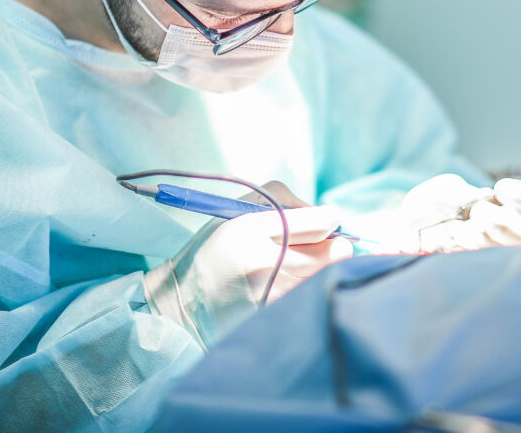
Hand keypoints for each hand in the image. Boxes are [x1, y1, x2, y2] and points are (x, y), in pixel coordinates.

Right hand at [143, 182, 352, 343]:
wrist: (185, 301)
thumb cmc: (216, 250)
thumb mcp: (240, 214)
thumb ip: (286, 205)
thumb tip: (330, 219)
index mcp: (253, 228)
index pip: (322, 223)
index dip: (331, 221)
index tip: (327, 222)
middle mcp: (265, 261)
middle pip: (335, 253)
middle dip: (332, 247)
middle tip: (317, 246)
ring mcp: (274, 293)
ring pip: (328, 276)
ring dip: (321, 270)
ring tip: (294, 268)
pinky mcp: (278, 315)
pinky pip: (312, 296)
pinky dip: (308, 290)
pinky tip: (286, 288)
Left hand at [401, 174, 520, 252]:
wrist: (401, 224)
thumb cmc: (431, 203)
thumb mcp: (448, 187)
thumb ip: (465, 193)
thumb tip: (483, 199)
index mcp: (502, 209)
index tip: (502, 186)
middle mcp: (495, 230)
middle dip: (507, 220)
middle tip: (483, 208)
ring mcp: (477, 244)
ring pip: (495, 241)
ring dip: (482, 226)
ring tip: (469, 216)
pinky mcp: (458, 252)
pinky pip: (467, 247)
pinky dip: (458, 234)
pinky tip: (450, 228)